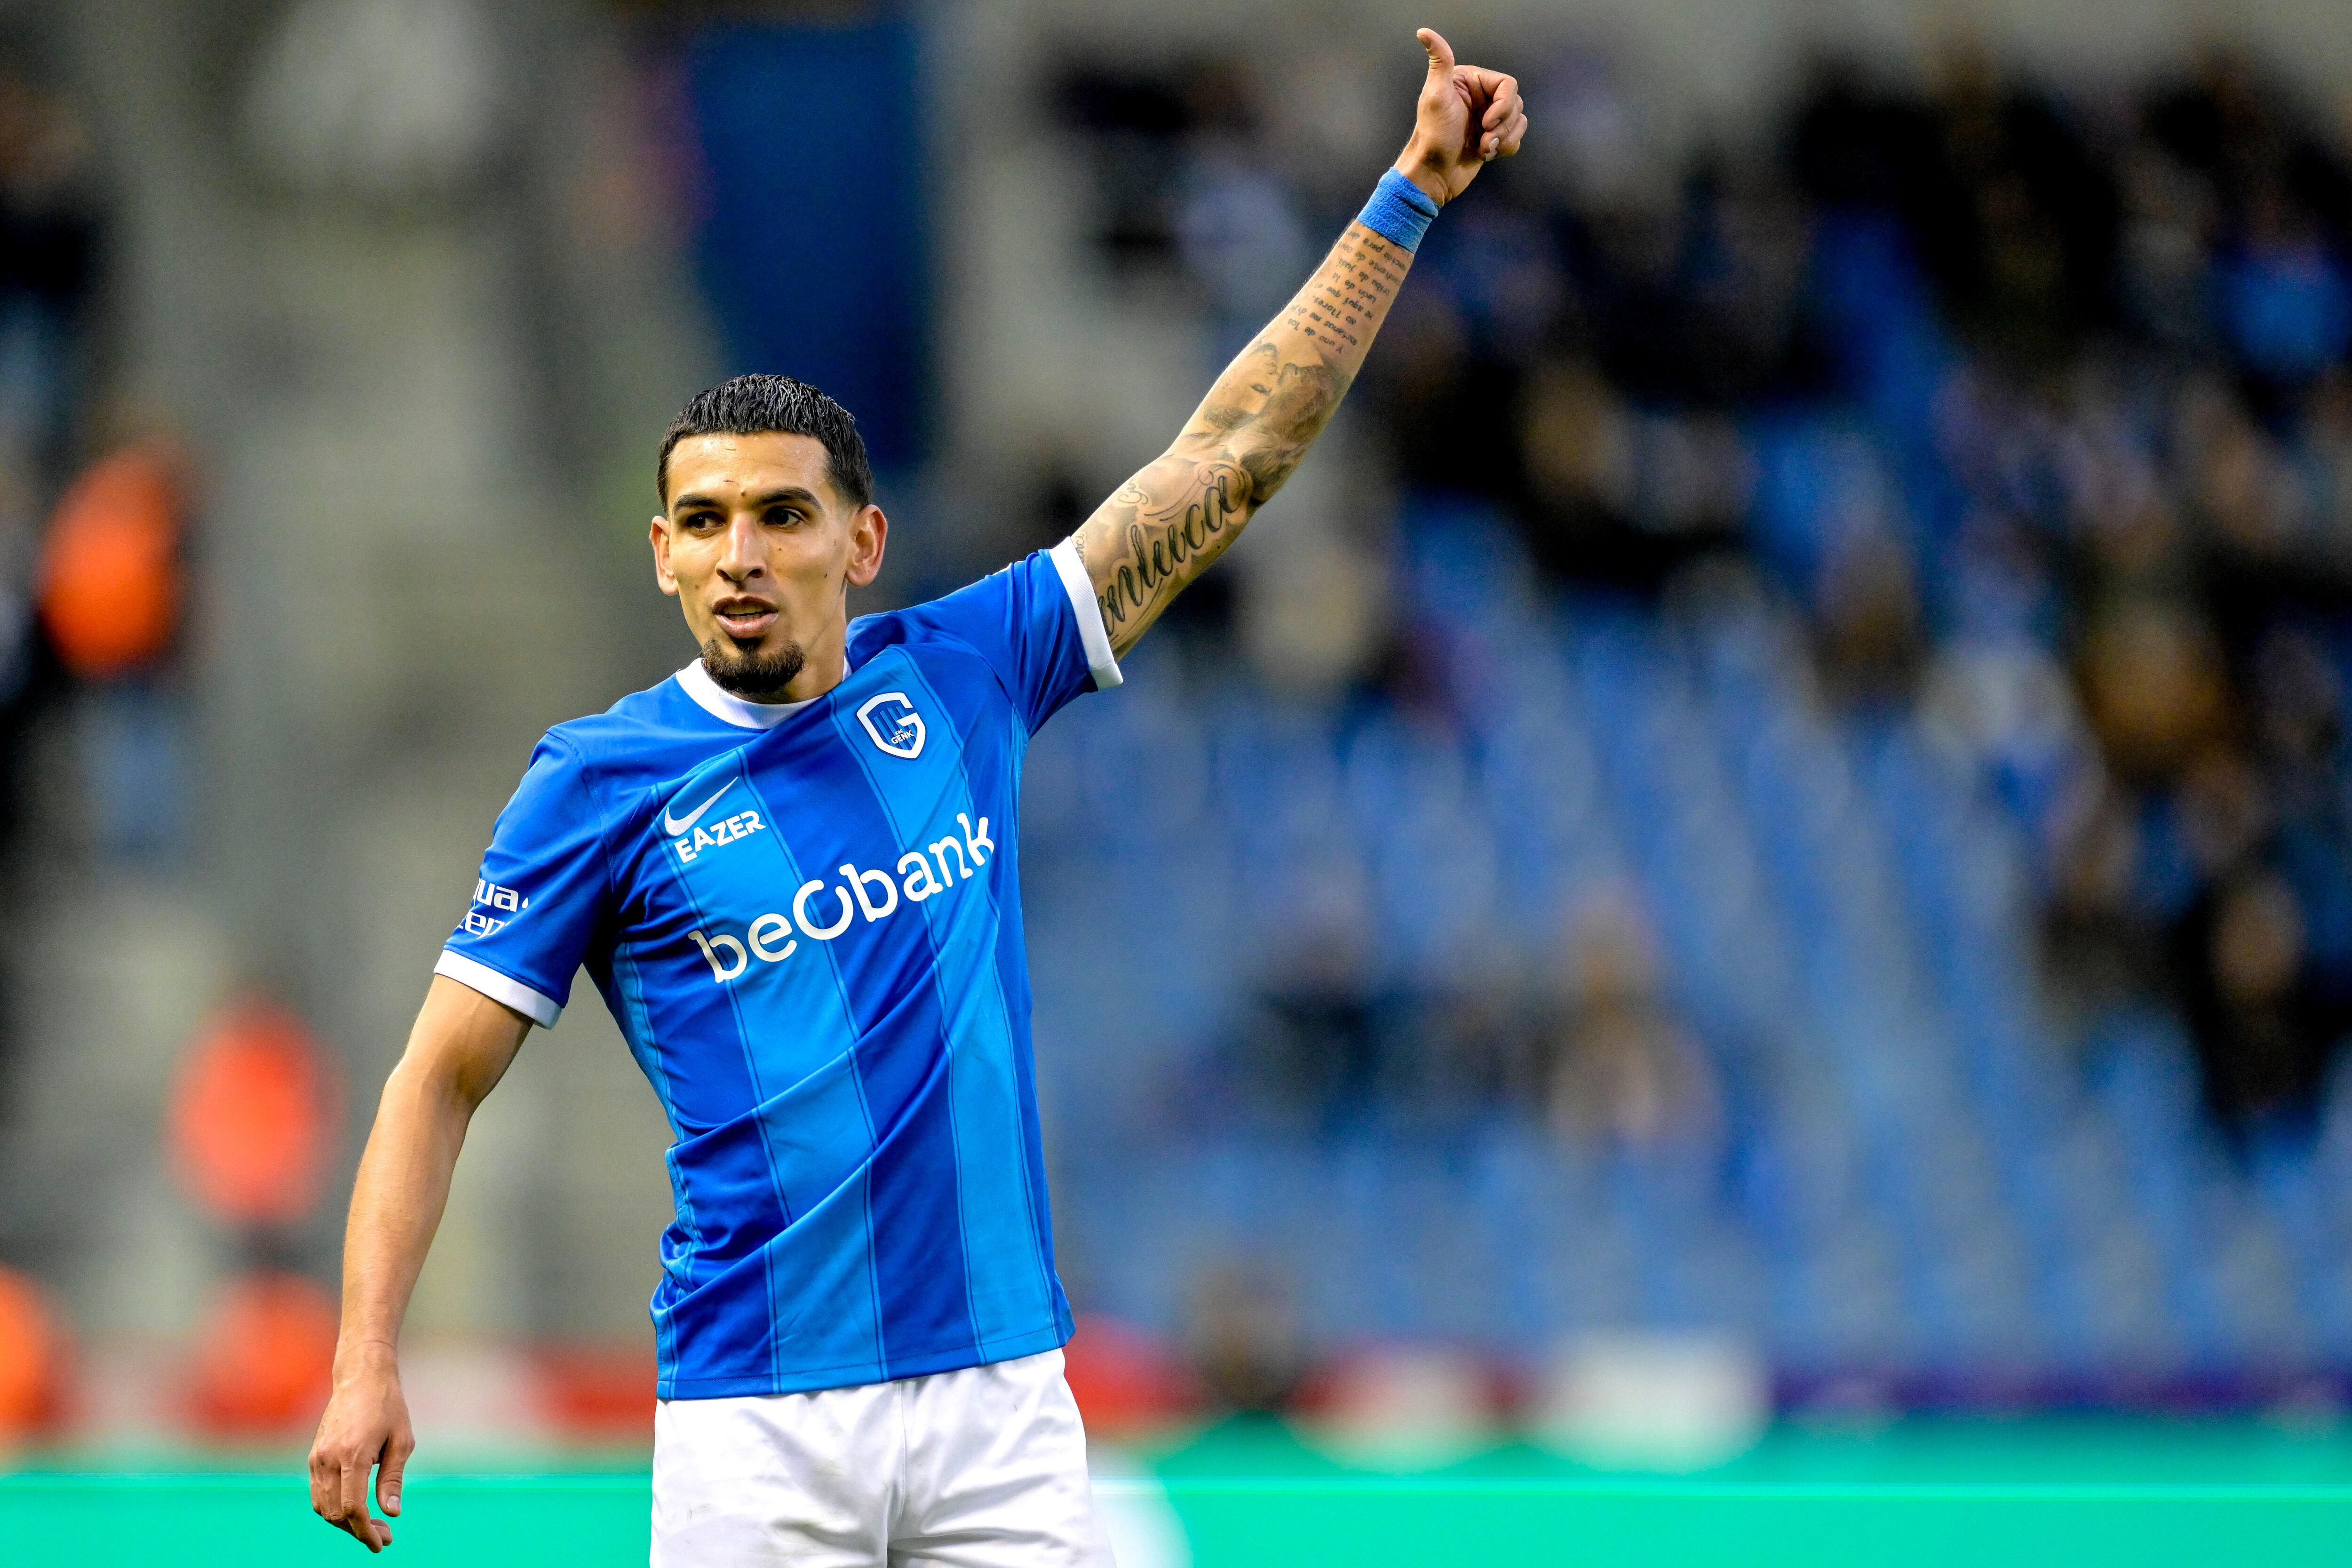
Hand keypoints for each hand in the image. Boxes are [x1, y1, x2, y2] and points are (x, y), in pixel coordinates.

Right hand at [308, 1342, 413, 1551]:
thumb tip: (392, 1513)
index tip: (381, 1544)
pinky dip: (333, 1508)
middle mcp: (329, 1458)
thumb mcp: (401, 1441)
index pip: (353, 1507)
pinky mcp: (314, 1456)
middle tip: (384, 1536)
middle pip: (336, 1513)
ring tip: (372, 1526)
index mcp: (354, 1454)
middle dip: (359, 1531)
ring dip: (345, 1523)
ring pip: (323, 1507)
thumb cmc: (388, 1406)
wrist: (361, 1377)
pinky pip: (319, 1493)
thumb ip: (393, 1479)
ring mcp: (317, 1457)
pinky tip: (355, 1509)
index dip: (365, 1531)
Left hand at [1394, 28, 1525, 204]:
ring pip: (1519, 121)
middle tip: (1483, 137)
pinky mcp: (1492, 138)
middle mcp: (1480, 98)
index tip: (1487, 122)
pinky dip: (1504, 148)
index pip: (1508, 85)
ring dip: (1503, 138)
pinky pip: (1515, 138)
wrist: (1433, 174)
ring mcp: (1487, 119)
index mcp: (1470, 83)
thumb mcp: (1436, 95)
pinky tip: (1485, 154)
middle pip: (1515, 103)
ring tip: (1482, 147)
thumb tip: (1424, 32)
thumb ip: (1440, 62)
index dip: (1503, 105)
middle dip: (1503, 125)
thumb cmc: (1433, 136)